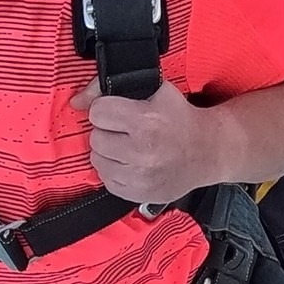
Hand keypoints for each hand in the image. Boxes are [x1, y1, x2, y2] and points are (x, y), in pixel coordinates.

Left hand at [69, 78, 219, 206]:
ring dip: (109, 152)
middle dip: (108, 132)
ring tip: (129, 147)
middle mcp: (141, 151)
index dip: (107, 110)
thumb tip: (76, 101)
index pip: (97, 113)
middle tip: (127, 131)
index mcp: (146, 121)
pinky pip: (106, 180)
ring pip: (97, 160)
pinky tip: (132, 163)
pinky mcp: (138, 194)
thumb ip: (109, 89)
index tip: (119, 112)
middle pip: (96, 138)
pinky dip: (115, 171)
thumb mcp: (154, 90)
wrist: (207, 152)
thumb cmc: (180, 119)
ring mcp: (139, 177)